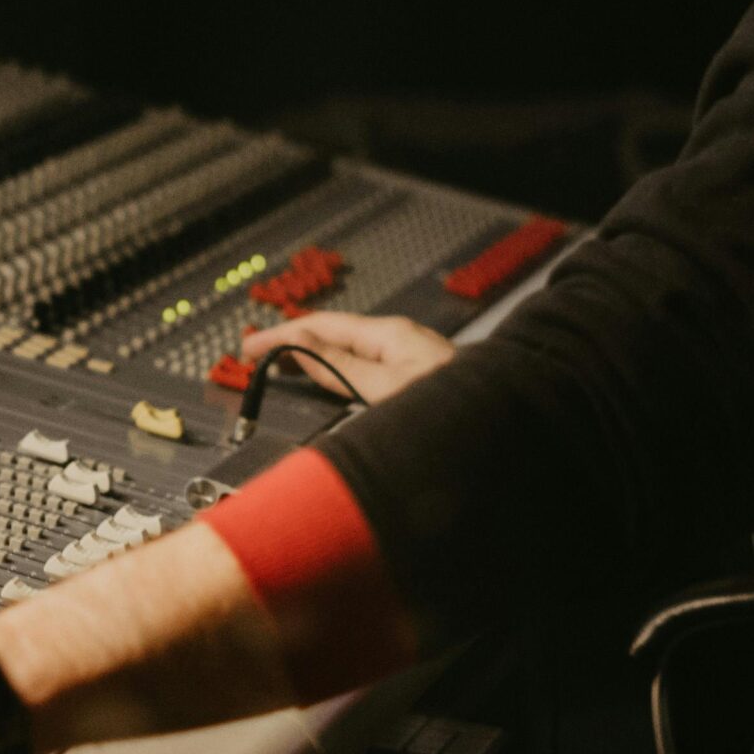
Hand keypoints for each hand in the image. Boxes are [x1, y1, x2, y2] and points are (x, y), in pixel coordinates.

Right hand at [240, 310, 454, 404]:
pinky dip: (334, 373)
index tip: (248, 348)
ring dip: (312, 359)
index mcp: (389, 335)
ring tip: (280, 370)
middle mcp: (399, 341)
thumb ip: (341, 367)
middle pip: (333, 335)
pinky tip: (327, 384)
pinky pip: (363, 368)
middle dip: (292, 344)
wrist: (505, 427)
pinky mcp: (415, 380)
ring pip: (348, 352)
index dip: (280, 336)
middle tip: (254, 359)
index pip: (322, 326)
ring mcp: (408, 359)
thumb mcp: (385, 389)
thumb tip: (300, 345)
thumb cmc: (454, 412)